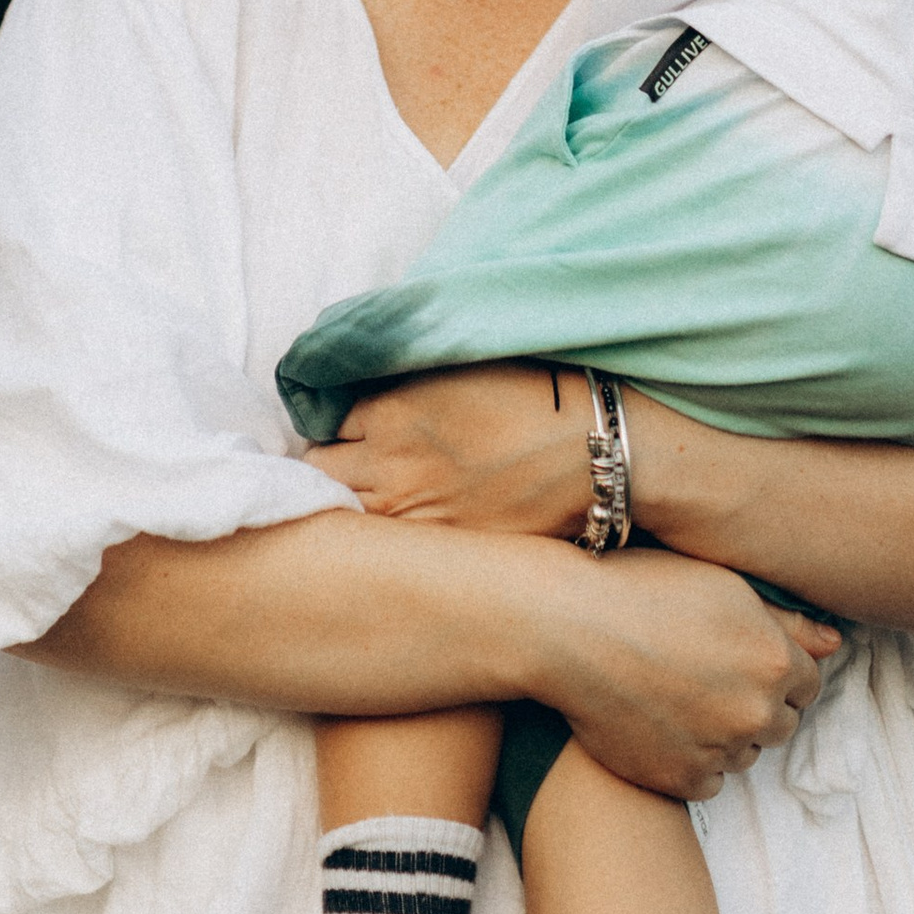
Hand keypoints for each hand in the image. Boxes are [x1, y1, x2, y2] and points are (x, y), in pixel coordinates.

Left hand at [308, 364, 606, 535]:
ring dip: (351, 498)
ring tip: (379, 490)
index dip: (339, 419)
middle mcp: (389, 466)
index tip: (353, 422)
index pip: (325, 417)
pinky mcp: (437, 549)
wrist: (593, 454)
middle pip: (320, 469)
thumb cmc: (534, 394)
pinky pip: (384, 543)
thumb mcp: (456, 363)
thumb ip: (400, 376)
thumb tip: (362, 381)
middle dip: (331, 460)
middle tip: (355, 458)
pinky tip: (407, 520)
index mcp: (390, 410)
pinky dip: (384, 532)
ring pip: (343, 511)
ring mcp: (411, 515)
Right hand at [527, 544, 835, 800]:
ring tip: (675, 694)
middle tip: (703, 675)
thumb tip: (836, 644)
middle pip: (780, 723)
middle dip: (753, 703)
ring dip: (724, 734)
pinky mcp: (680, 780)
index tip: (736, 656)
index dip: (773, 668)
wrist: (565, 626)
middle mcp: (756, 711)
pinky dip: (692, 761)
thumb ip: (787, 620)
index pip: (807, 683)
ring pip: (743, 754)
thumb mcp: (722, 585)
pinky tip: (659, 722)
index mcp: (775, 660)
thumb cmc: (641, 588)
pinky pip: (708, 782)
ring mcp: (719, 750)